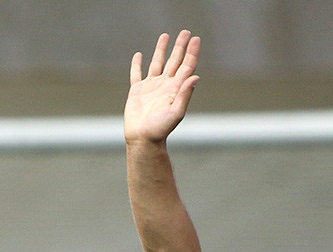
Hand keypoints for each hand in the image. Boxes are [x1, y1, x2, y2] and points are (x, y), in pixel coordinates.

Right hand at [124, 30, 199, 144]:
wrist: (143, 139)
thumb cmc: (161, 129)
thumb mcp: (176, 112)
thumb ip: (185, 94)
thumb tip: (196, 76)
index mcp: (176, 89)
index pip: (186, 66)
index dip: (192, 52)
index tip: (195, 39)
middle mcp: (165, 85)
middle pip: (175, 61)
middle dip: (180, 46)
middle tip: (185, 32)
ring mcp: (151, 87)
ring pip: (157, 63)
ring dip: (162, 50)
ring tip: (165, 36)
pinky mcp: (137, 91)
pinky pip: (137, 74)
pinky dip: (137, 64)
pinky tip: (139, 55)